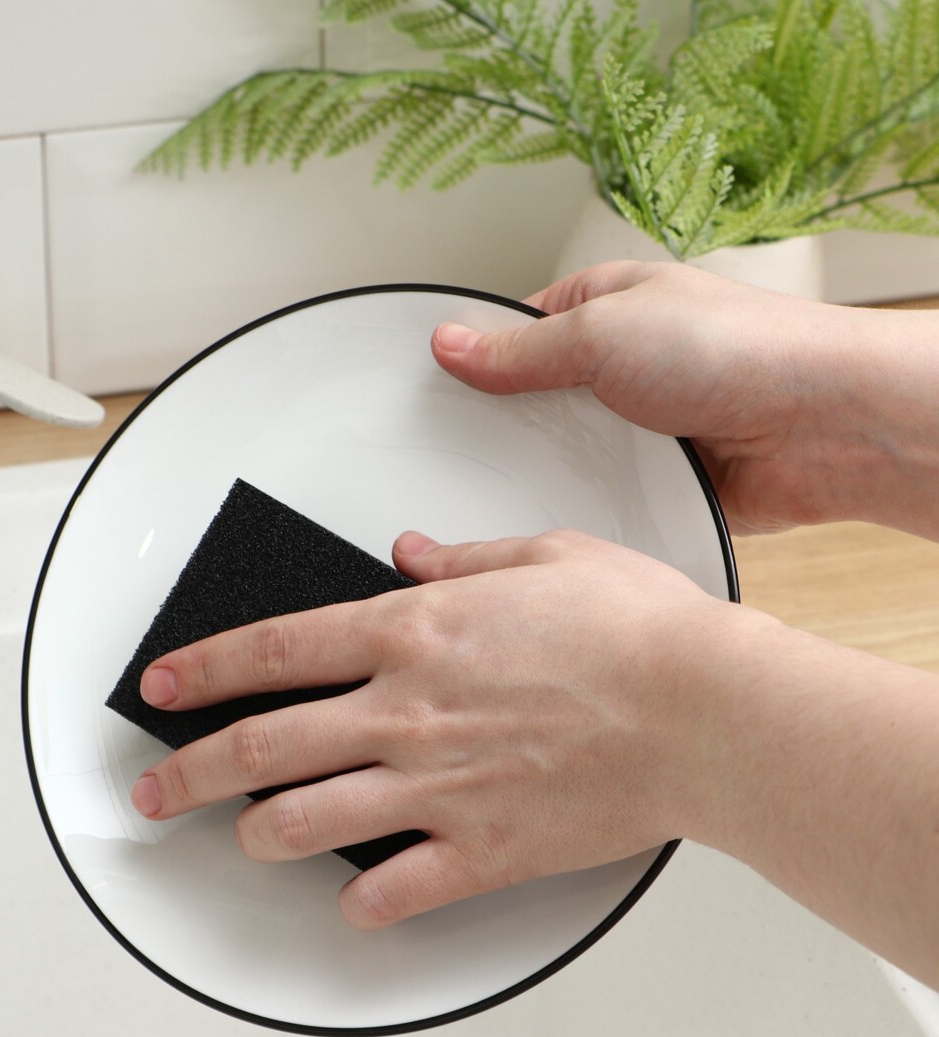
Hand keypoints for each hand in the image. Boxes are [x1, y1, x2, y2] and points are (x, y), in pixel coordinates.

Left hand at [130, 529, 738, 928]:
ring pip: (304, 824)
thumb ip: (463, 555)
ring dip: (257, 837)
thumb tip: (410, 549)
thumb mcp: (546, 555)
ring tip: (241, 841)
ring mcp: (436, 787)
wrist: (709, 712)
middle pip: (260, 748)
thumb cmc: (640, 630)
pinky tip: (355, 897)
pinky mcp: (482, 849)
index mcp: (414, 633)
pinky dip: (362, 901)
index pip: (273, 649)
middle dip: (188, 772)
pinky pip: (394, 890)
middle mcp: (406, 712)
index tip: (161, 687)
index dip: (201, 668)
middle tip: (154, 790)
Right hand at [431, 260, 938, 539]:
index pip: (518, 328)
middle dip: (506, 424)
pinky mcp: (659, 480)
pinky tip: (555, 517)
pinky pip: (601, 496)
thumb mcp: (603, 332)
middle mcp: (622, 364)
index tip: (429, 388)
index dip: (474, 356)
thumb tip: (451, 342)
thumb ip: (520, 349)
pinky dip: (583, 505)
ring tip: (501, 490)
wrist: (822, 427)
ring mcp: (639, 425)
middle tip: (456, 450)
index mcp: (606, 306)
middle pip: (536, 398)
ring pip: (565, 453)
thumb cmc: (740, 351)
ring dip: (548, 469)